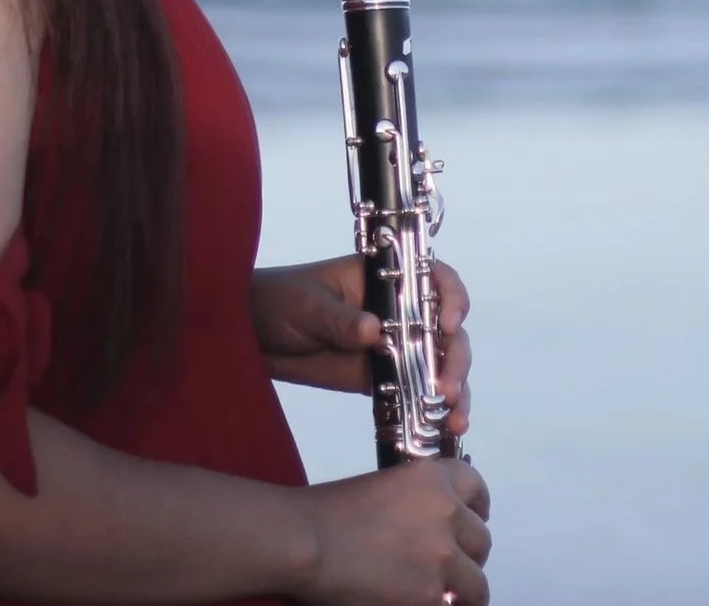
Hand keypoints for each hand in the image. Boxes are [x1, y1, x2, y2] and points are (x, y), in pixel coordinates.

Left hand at [250, 254, 472, 431]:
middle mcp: (397, 312)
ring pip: (440, 364)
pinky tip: (444, 430)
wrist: (252, 336)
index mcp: (383, 279)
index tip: (449, 323)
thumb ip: (337, 319)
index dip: (452, 297)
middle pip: (446, 330)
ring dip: (454, 389)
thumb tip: (373, 330)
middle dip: (455, 357)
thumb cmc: (279, 303)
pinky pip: (418, 393)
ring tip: (453, 417)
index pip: (433, 279)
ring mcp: (394, 347)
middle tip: (448, 387)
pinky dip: (435, 411)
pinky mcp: (383, 380)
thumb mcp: (306, 305)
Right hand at [298, 455, 491, 605]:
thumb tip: (423, 528)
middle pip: (481, 539)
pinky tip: (421, 603)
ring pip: (476, 583)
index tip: (471, 518)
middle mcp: (446, 513)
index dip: (475, 505)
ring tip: (438, 595)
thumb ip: (412, 502)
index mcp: (430, 479)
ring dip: (461, 590)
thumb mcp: (378, 488)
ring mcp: (443, 558)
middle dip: (467, 554)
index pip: (475, 486)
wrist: (305, 543)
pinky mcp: (433, 596)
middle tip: (445, 565)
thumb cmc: (324, 512)